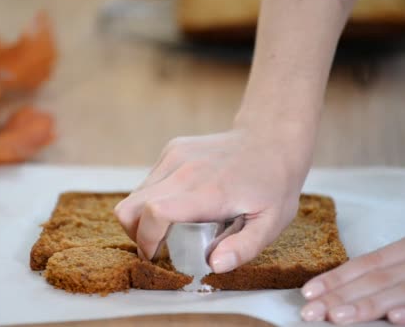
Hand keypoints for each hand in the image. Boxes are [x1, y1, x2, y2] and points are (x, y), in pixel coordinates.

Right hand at [114, 122, 313, 272]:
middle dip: (137, 234)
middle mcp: (184, 171)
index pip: (155, 213)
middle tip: (159, 246)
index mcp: (207, 192)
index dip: (146, 240)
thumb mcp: (271, 223)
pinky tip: (180, 202)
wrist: (271, 138)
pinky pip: (148, 182)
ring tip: (171, 226)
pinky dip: (153, 198)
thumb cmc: (273, 184)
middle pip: (130, 207)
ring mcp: (174, 156)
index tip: (157, 256)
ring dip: (144, 217)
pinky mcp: (172, 150)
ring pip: (135, 195)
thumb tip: (214, 266)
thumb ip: (243, 248)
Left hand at [301, 220, 404, 324]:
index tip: (308, 292)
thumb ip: (400, 268)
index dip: (336, 277)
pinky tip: (394, 317)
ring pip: (404, 289)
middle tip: (311, 311)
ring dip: (369, 304)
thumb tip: (354, 287)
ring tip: (338, 316)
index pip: (368, 262)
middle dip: (340, 295)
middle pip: (378, 277)